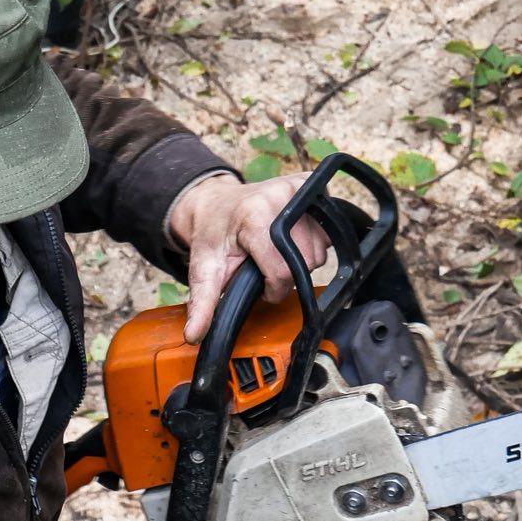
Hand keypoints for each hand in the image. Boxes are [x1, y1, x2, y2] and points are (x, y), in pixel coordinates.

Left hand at [168, 173, 331, 343]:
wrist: (216, 204)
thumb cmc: (212, 236)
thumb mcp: (203, 270)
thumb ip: (202, 303)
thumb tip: (194, 336)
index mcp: (254, 217)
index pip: (283, 270)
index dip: (273, 288)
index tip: (260, 286)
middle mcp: (280, 196)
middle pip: (306, 261)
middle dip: (288, 275)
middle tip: (266, 268)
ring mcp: (298, 187)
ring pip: (320, 247)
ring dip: (301, 260)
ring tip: (276, 251)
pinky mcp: (310, 184)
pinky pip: (327, 228)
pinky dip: (313, 241)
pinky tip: (291, 238)